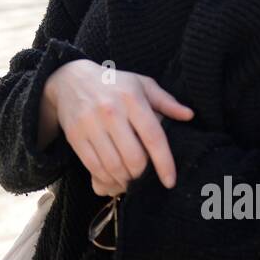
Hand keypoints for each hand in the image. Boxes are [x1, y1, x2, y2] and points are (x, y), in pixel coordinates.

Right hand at [43, 59, 194, 196]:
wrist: (71, 79)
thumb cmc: (113, 84)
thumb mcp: (141, 84)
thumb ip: (166, 101)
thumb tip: (189, 115)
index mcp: (132, 98)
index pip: (153, 137)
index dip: (164, 163)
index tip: (169, 181)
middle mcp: (110, 111)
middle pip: (133, 157)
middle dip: (141, 174)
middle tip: (144, 176)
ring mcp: (90, 124)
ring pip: (113, 166)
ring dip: (124, 180)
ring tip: (129, 179)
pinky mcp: (75, 135)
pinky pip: (93, 166)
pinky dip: (105, 178)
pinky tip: (112, 178)